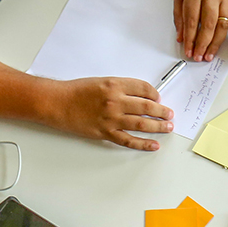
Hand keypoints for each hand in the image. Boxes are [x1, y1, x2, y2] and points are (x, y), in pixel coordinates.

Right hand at [46, 77, 172, 150]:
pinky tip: (154, 145)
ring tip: (168, 127)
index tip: (159, 99)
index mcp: (115, 85)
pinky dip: (143, 144)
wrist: (57, 103)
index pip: (143, 88)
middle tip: (170, 114)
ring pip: (142, 124)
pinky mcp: (106, 132)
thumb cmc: (76, 91)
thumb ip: (121, 88)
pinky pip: (129, 140)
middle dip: (162, 111)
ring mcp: (111, 118)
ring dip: (158, 126)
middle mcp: (115, 101)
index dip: (155, 94)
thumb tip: (141, 96)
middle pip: (147, 107)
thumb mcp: (101, 82)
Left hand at [175, 0, 227, 61]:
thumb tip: (182, 37)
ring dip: (217, 43)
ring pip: (223, 25)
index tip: (188, 51)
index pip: (192, 21)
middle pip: (208, 25)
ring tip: (210, 55)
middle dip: (203, 44)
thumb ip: (179, 16)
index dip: (190, 39)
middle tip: (199, 57)